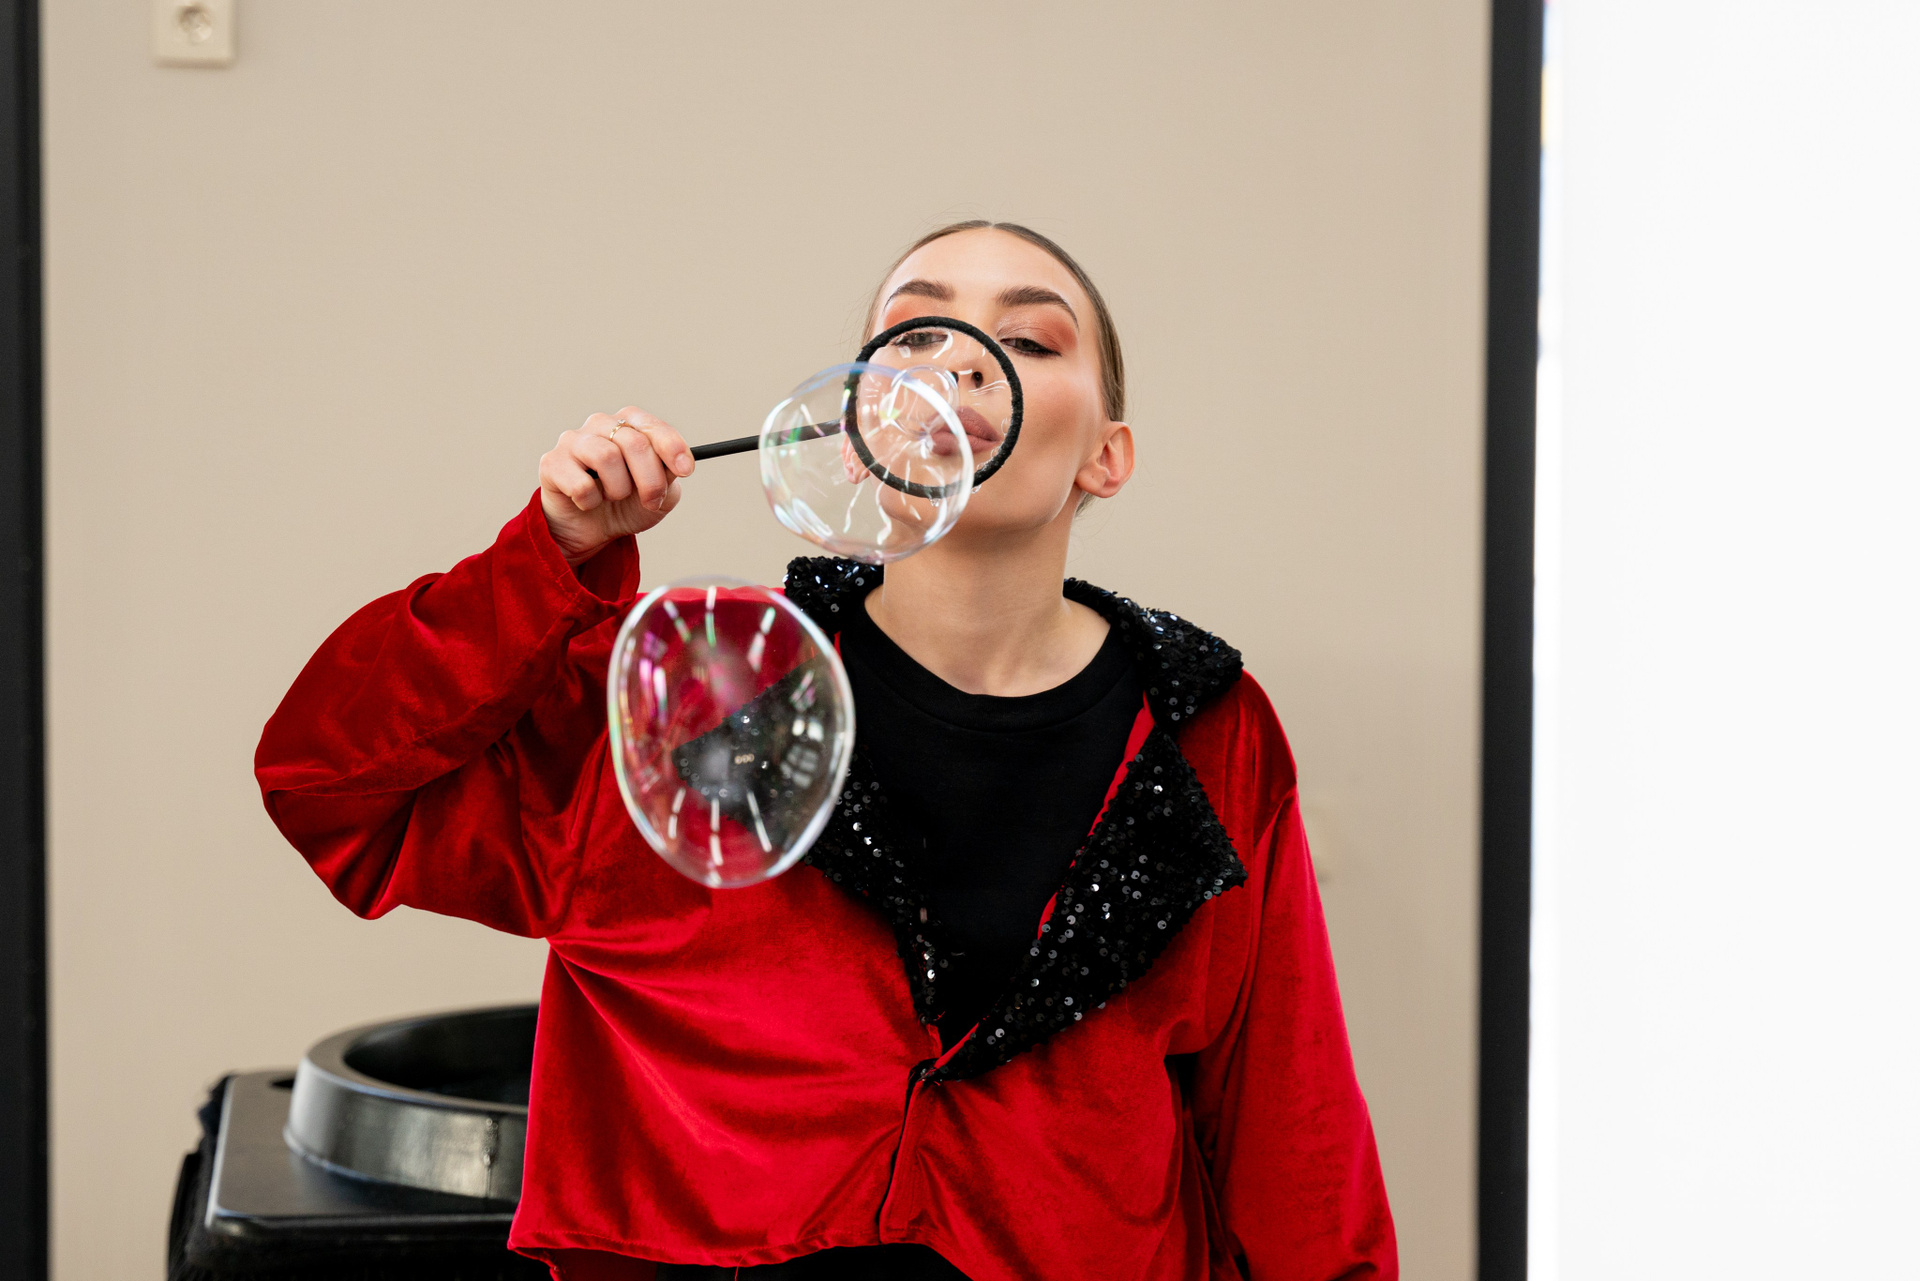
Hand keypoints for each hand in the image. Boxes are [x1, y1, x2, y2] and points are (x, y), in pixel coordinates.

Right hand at [539, 408, 693, 564]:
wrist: (590, 531)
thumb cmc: (625, 505)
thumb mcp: (659, 493)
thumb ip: (669, 475)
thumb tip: (675, 464)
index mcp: (628, 424)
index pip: (652, 426)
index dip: (671, 447)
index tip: (686, 470)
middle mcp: (600, 424)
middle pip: (634, 443)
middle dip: (650, 480)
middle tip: (651, 501)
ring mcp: (573, 441)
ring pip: (607, 457)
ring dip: (619, 489)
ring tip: (613, 498)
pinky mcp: (552, 463)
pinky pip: (581, 484)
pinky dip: (591, 502)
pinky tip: (587, 503)